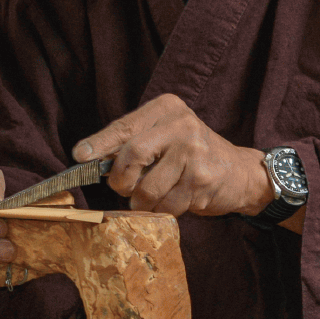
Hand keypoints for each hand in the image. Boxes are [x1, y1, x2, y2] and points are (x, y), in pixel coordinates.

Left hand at [73, 94, 275, 217]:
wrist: (238, 172)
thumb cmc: (190, 155)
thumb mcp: (163, 135)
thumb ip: (131, 141)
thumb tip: (88, 157)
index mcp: (166, 108)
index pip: (124, 126)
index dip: (99, 143)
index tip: (81, 155)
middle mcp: (181, 125)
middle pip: (132, 155)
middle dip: (121, 180)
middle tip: (124, 188)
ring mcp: (194, 152)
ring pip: (147, 188)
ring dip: (143, 202)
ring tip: (152, 197)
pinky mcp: (202, 180)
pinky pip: (167, 205)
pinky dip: (163, 210)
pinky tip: (175, 199)